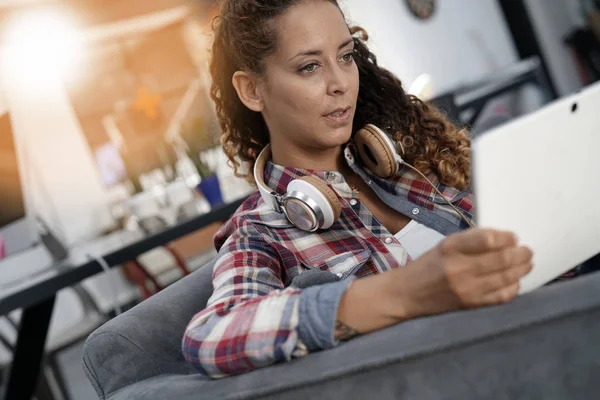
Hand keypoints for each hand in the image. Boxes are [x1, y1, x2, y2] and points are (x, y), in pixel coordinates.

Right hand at [395, 228, 532, 318]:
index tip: (513, 237)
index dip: (506, 238)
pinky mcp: (471, 304)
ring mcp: (467, 288)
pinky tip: (515, 281)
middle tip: (527, 250)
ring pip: (507, 277)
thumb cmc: (428, 266)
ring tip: (526, 263)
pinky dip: (514, 287)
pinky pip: (502, 296)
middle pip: (503, 259)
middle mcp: (459, 267)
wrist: (408, 293)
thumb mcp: (445, 245)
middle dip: (521, 253)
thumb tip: (503, 239)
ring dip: (522, 269)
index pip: (488, 239)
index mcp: (451, 247)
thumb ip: (471, 241)